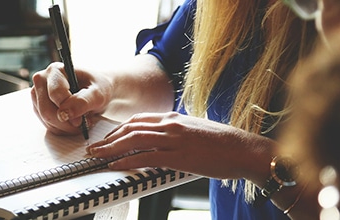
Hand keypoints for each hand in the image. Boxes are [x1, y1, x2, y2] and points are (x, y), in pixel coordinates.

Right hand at [30, 62, 112, 135]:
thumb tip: (65, 113)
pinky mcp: (38, 106)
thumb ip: (83, 101)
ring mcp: (38, 94)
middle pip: (46, 110)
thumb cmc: (98, 87)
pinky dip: (61, 128)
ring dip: (65, 127)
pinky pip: (47, 124)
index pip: (55, 94)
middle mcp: (42, 80)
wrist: (96, 90)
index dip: (68, 110)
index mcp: (56, 70)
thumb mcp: (98, 94)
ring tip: (80, 121)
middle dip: (66, 122)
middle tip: (82, 123)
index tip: (81, 119)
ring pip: (45, 119)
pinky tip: (72, 123)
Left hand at [86, 112, 273, 179]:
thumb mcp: (195, 131)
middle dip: (108, 138)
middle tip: (94, 148)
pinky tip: (116, 165)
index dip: (118, 129)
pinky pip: (147, 157)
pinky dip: (127, 161)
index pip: (138, 120)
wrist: (245, 149)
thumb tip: (162, 141)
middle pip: (131, 128)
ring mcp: (175, 139)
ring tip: (97, 156)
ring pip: (134, 140)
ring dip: (111, 148)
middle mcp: (171, 124)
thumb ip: (176, 133)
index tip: (107, 138)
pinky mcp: (180, 156)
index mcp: (174, 118)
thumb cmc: (224, 144)